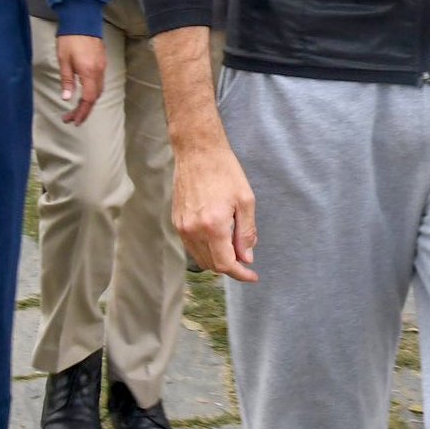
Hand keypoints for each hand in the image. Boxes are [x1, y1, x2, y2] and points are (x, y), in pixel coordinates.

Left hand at [56, 35, 105, 125]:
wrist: (82, 20)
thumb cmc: (70, 39)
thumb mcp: (64, 60)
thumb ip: (67, 80)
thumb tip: (67, 98)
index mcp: (89, 73)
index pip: (88, 99)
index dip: (82, 112)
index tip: (73, 121)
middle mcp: (99, 72)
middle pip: (95, 97)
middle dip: (84, 110)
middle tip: (72, 118)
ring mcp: (102, 67)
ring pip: (98, 90)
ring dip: (89, 101)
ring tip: (77, 109)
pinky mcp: (102, 62)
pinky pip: (99, 82)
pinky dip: (92, 91)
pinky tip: (84, 92)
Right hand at [173, 136, 258, 281]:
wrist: (198, 152)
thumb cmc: (225, 172)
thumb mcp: (245, 201)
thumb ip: (246, 232)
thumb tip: (246, 258)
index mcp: (213, 226)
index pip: (225, 264)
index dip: (240, 274)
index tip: (252, 276)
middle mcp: (194, 230)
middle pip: (212, 264)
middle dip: (231, 266)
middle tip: (246, 258)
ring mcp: (182, 227)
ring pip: (200, 258)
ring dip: (217, 259)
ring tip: (233, 248)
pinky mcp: (177, 221)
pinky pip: (191, 246)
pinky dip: (205, 249)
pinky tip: (218, 238)